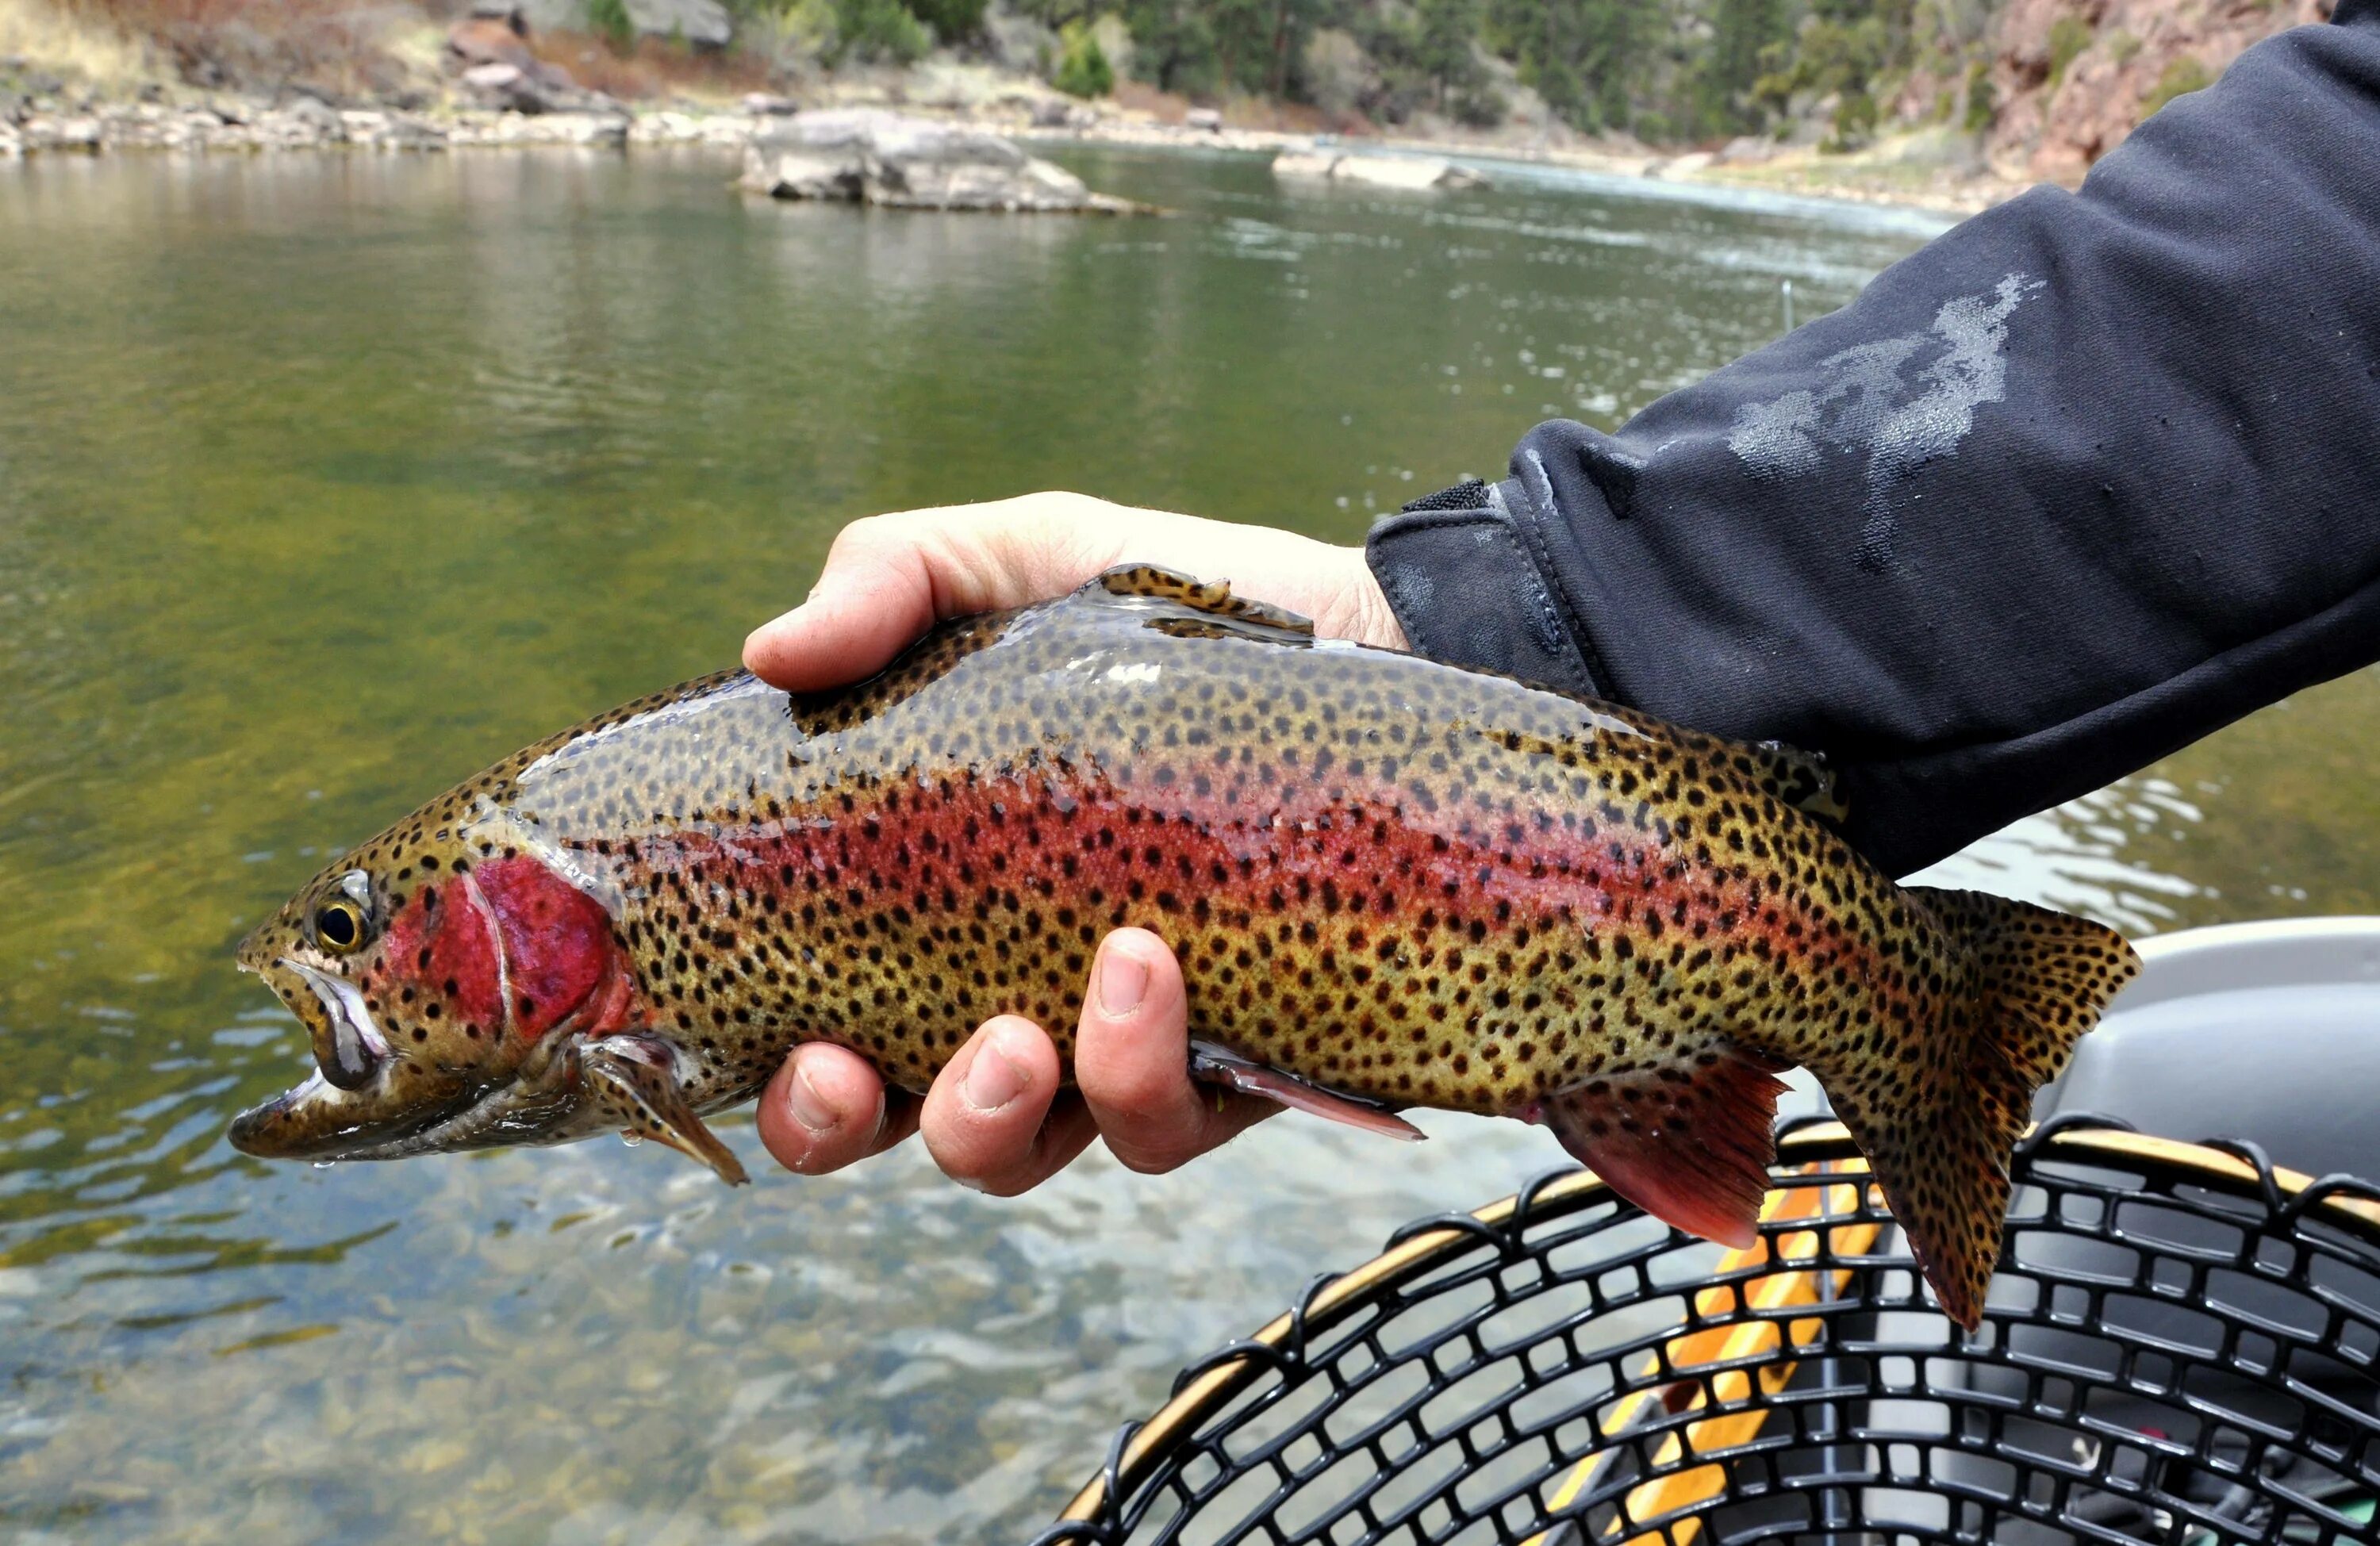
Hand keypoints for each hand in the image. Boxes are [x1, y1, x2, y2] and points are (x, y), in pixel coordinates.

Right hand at [744, 491, 1406, 1191]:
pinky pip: (1169, 1128)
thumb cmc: (1175, 605)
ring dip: (997, 1116)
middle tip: (859, 1068)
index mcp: (932, 905)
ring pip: (1029, 1155)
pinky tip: (1150, 972)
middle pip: (894, 1123)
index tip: (781, 1043)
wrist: (1371, 625)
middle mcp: (1015, 991)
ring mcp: (1127, 1038)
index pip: (823, 1031)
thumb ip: (892, 581)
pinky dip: (1140, 1078)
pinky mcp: (1242, 1059)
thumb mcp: (1020, 561)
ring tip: (1025, 1026)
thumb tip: (770, 654)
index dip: (780, 1082)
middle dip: (852, 1129)